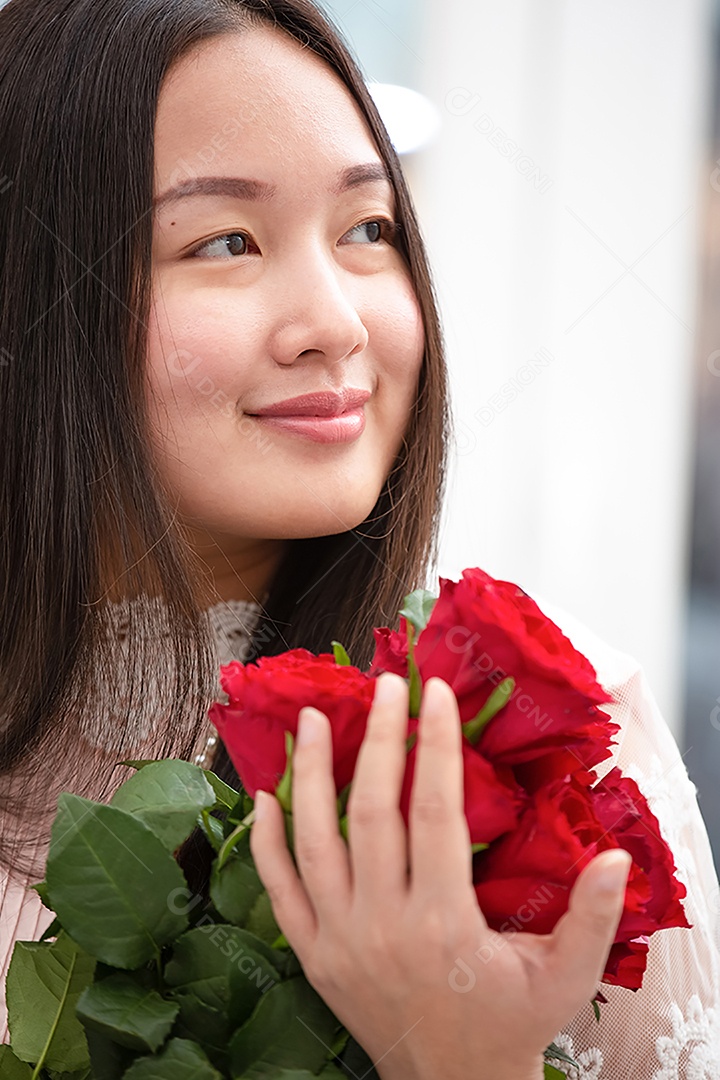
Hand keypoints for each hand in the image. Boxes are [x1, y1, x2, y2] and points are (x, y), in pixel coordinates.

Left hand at [250, 672, 630, 1079]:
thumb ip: (591, 917)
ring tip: (312, 719)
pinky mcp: (313, 955)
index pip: (436, 812)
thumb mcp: (564, 977)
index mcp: (445, 922)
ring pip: (315, 842)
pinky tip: (265, 796)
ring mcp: (340, 940)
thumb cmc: (509, 1022)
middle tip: (385, 685)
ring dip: (310, 775)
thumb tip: (615, 858)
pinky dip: (268, 842)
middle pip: (372, 813)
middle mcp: (384, 924)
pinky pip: (279, 891)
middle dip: (379, 740)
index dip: (437, 746)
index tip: (436, 693)